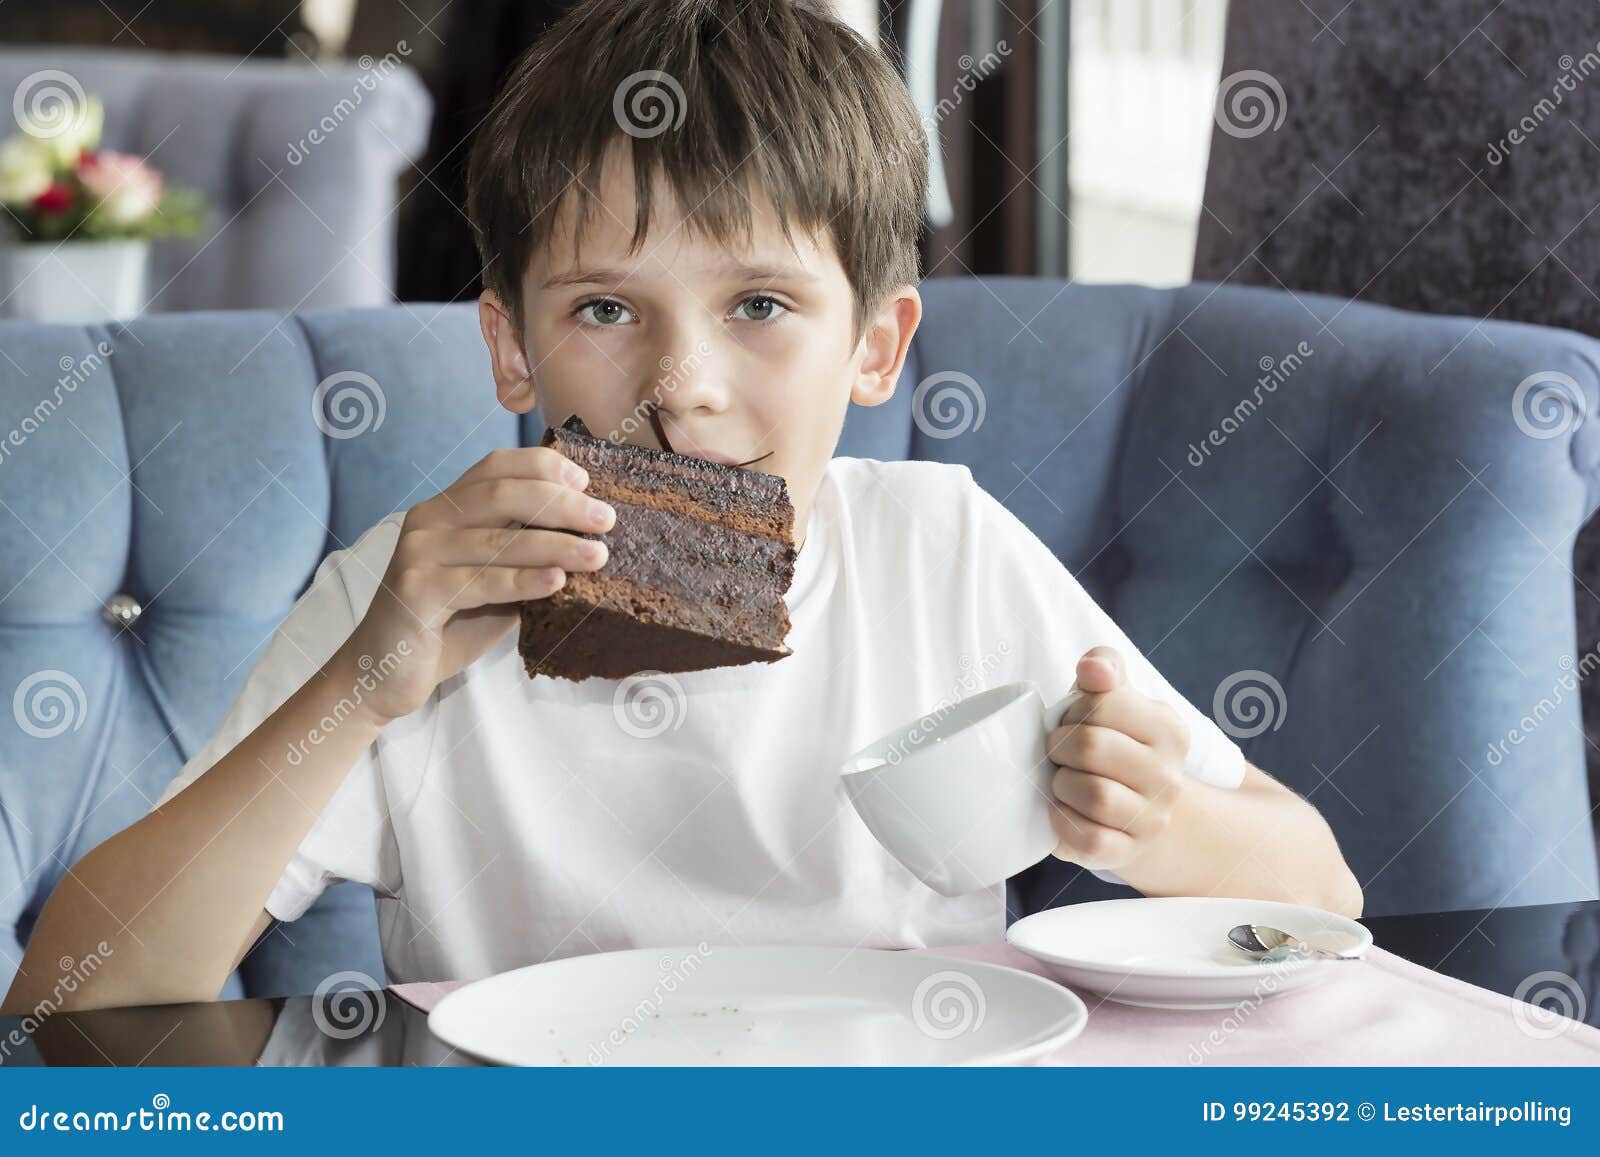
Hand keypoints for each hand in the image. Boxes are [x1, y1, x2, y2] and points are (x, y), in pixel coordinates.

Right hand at [337, 446, 616, 723]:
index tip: (586, 481)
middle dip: (562, 504)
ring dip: (556, 545)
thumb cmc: (448, 624)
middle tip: (606, 520)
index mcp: (445, 508)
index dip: (543, 466)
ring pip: (498, 540)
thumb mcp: (494, 580)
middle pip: (503, 495)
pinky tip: (558, 582)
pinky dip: (524, 581)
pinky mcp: (415, 592)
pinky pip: (481, 582)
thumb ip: (526, 555)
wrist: (385, 673)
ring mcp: (418, 554)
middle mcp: (427, 520)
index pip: (496, 467)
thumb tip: (591, 540)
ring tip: (598, 555)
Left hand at [1046, 646, 1190, 870]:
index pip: (1103, 704)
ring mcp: (1152, 819)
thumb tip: (1093, 668)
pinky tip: (1062, 810)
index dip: (1073, 710)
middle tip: (1057, 750)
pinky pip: (1089, 838)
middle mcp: (1169, 776)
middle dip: (1060, 745)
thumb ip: (1104, 667)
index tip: (1072, 720)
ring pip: (1095, 795)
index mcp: (1169, 730)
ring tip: (1061, 779)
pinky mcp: (1128, 852)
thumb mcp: (1113, 699)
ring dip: (1061, 783)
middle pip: (1093, 747)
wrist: (1138, 809)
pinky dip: (1063, 822)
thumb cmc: (1113, 743)